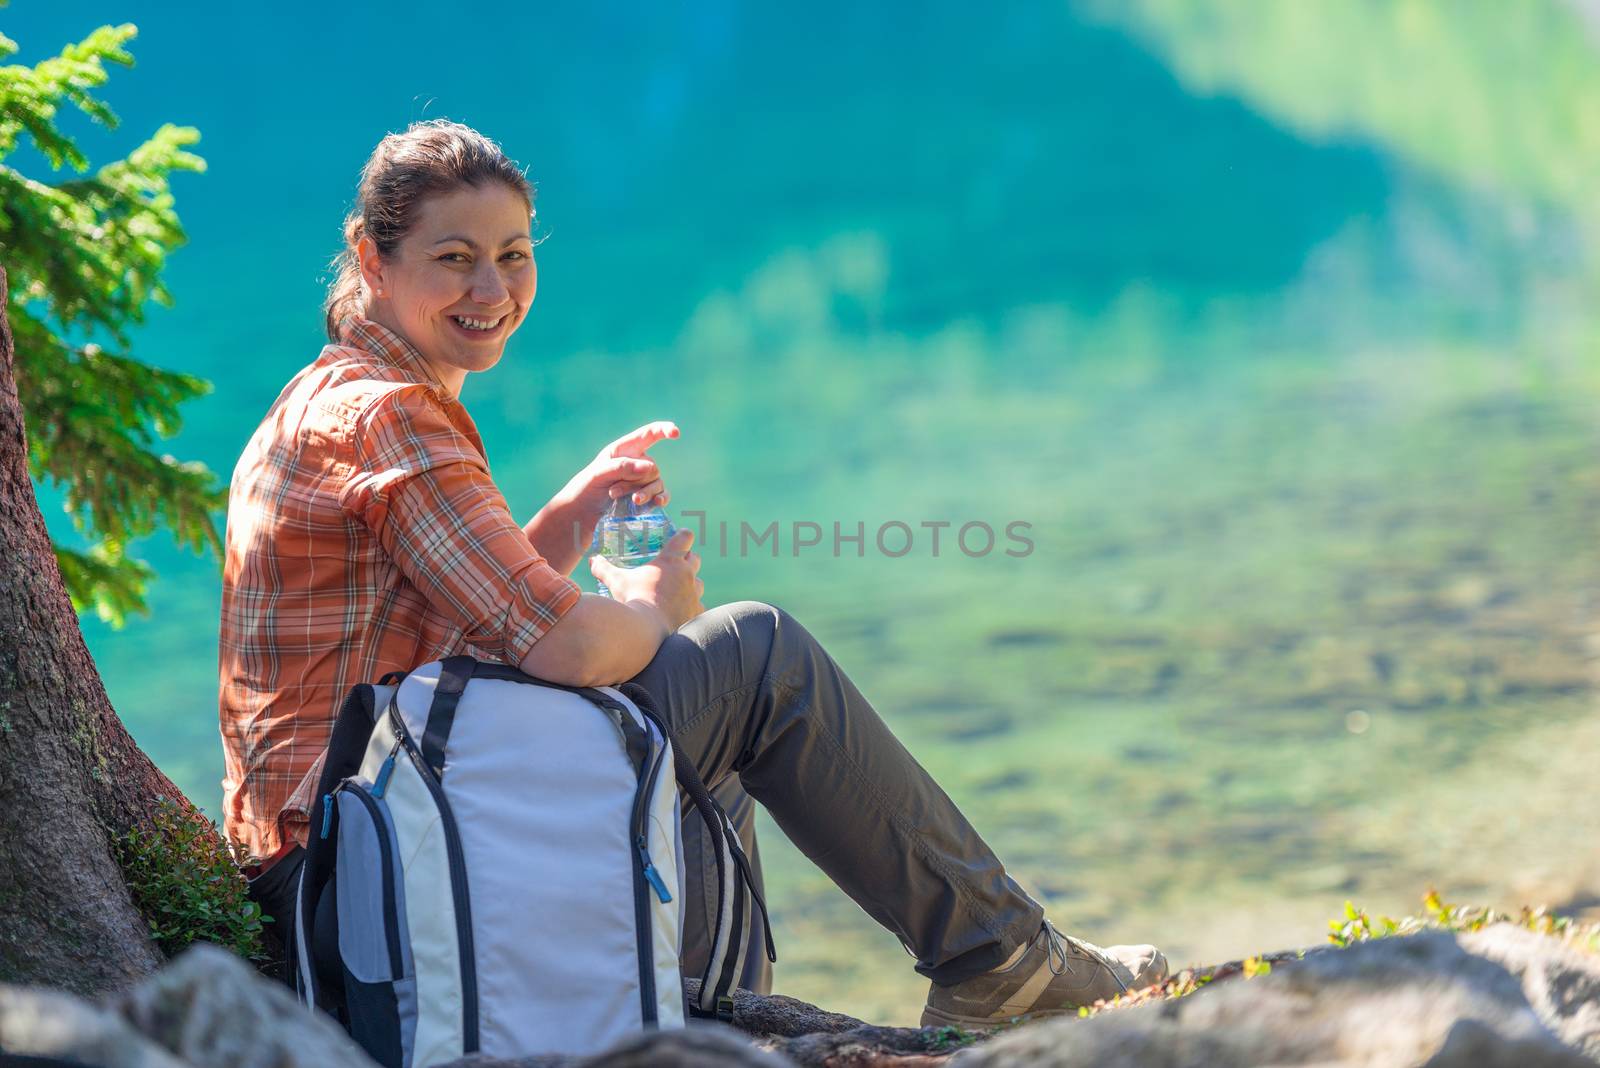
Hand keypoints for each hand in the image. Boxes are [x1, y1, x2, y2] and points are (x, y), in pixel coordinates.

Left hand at [555, 421, 678, 536]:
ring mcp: (644, 480)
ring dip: (642, 493)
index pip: (650, 434)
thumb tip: (649, 467)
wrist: (583, 512)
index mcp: (626, 449)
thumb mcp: (598, 473)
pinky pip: (661, 495)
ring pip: (656, 483)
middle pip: (651, 468)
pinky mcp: (647, 498)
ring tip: (626, 501)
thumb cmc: (587, 487)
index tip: (675, 433)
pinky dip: (661, 498)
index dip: (664, 430)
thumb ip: (622, 468)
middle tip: (612, 491)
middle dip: (634, 481)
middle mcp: (638, 462)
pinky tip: (659, 502)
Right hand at [589, 527, 704, 630]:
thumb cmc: (632, 601)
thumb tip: (592, 560)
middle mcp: (687, 574)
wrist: (646, 631)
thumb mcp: (616, 582)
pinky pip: (698, 606)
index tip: (681, 537)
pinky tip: (681, 611)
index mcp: (670, 561)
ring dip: (691, 583)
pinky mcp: (695, 612)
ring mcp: (694, 594)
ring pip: (699, 583)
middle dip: (688, 559)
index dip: (684, 535)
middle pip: (695, 558)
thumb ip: (604, 569)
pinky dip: (691, 607)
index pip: (685, 537)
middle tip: (676, 564)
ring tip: (679, 589)